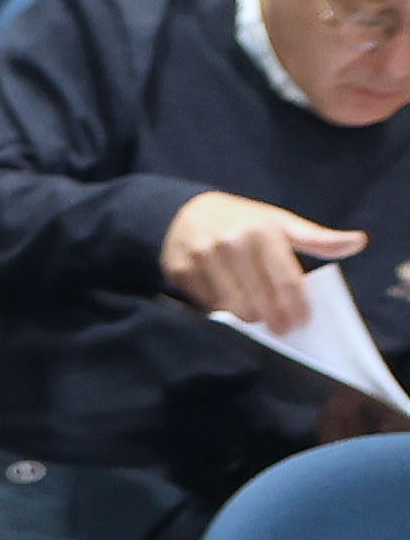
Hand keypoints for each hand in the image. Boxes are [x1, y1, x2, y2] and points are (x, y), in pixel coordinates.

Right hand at [162, 190, 368, 336]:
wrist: (184, 211)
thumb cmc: (242, 221)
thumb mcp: (280, 222)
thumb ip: (318, 239)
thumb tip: (358, 242)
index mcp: (261, 232)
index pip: (285, 281)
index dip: (295, 307)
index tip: (300, 322)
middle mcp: (230, 244)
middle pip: (258, 299)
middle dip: (272, 318)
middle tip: (279, 327)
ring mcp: (202, 258)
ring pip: (231, 306)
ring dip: (246, 317)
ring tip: (254, 316)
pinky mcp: (180, 270)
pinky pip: (206, 304)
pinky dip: (218, 309)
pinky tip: (226, 304)